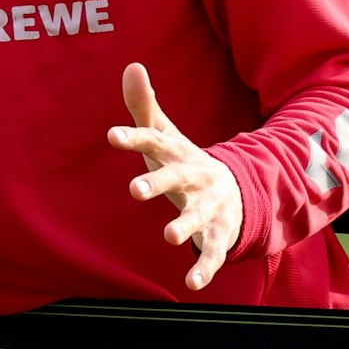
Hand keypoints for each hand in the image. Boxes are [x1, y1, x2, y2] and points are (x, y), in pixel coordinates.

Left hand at [106, 62, 243, 290]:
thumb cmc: (185, 163)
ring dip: (185, 226)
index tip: (112, 136)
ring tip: (169, 235)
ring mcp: (209, 207)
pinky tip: (191, 283)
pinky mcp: (217, 235)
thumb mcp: (166, 136)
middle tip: (135, 189)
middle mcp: (195, 179)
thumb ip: (144, 107)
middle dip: (158, 183)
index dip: (134, 138)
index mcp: (178, 154)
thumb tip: (131, 66)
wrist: (236, 192)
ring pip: (197, 217)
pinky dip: (204, 268)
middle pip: (176, 179)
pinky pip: (213, 253)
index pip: (153, 142)